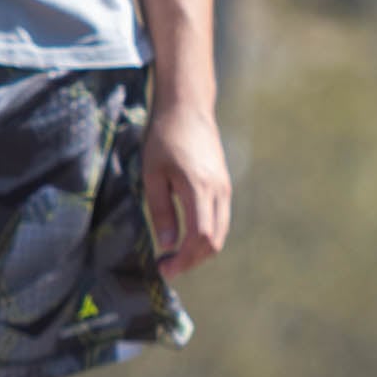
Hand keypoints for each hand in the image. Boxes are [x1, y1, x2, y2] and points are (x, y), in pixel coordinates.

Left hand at [140, 97, 233, 275]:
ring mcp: (224, 188)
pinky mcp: (223, 185)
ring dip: (199, 250)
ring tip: (174, 255)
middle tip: (167, 266)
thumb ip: (161, 210)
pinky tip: (185, 237)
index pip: (200, 236)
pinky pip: (220, 220)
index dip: (184, 259)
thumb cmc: (164, 137)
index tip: (164, 268)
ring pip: (220, 233)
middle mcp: (218, 191)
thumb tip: (167, 244)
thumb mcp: (152, 174)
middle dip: (192, 260)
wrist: (187, 108)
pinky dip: (205, 236)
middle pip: (214, 241)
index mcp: (199, 188)